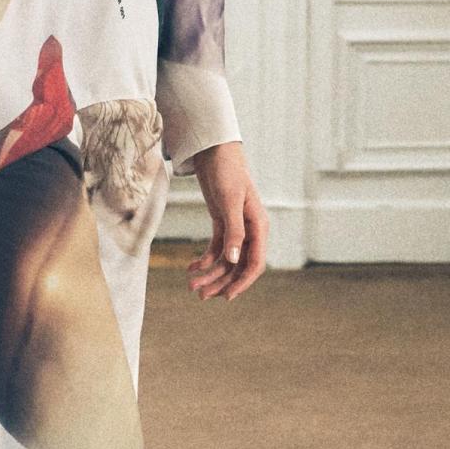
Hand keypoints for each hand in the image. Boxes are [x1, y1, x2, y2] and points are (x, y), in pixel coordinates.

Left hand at [186, 140, 267, 301]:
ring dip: (210, 274)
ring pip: (226, 260)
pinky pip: (217, 249)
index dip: (242, 282)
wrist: (215, 151)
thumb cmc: (226, 172)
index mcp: (259, 226)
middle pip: (238, 266)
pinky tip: (190, 268)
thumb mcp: (230, 202)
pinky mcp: (223, 223)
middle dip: (221, 282)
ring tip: (191, 285)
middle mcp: (250, 230)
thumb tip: (234, 262)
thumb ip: (234, 232)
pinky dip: (204, 260)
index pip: (255, 262)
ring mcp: (237, 227)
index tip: (227, 297)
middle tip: (201, 295)